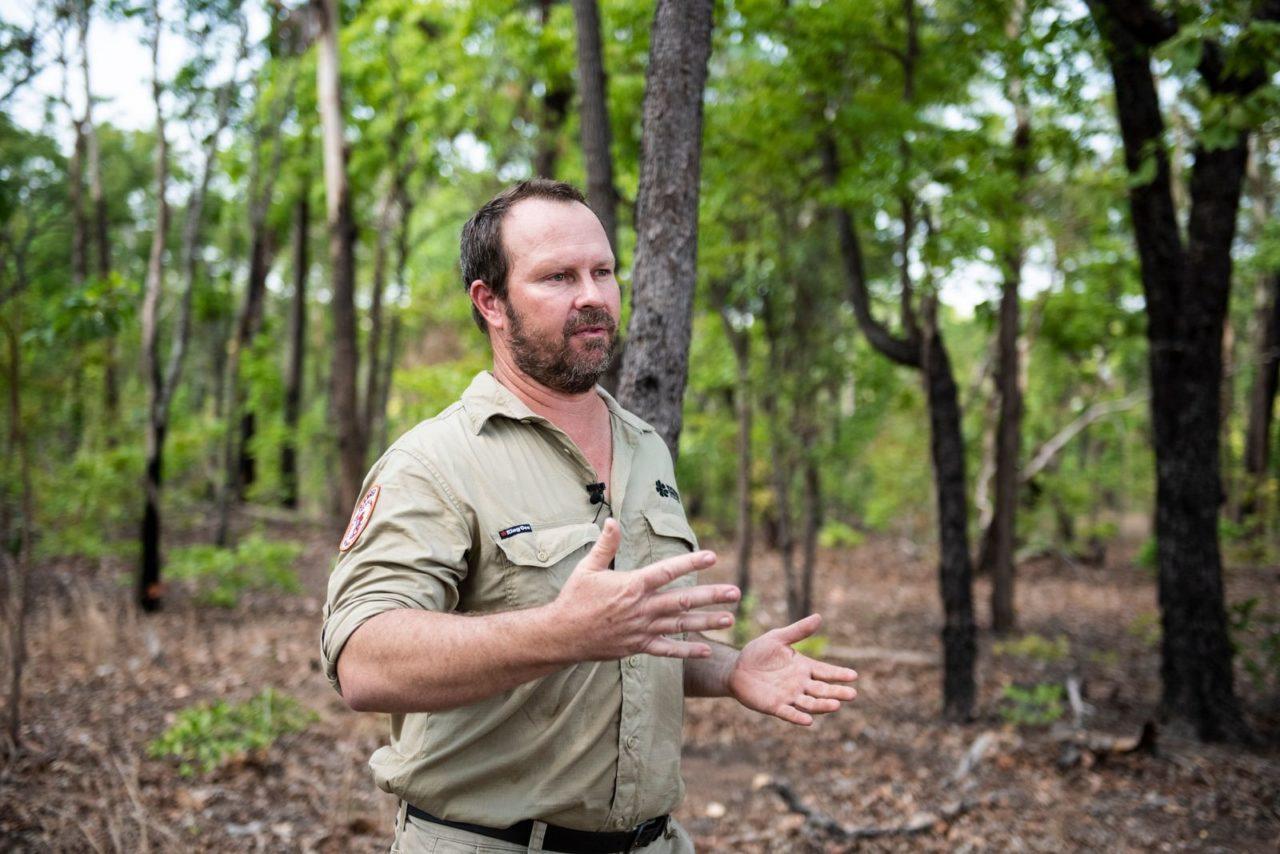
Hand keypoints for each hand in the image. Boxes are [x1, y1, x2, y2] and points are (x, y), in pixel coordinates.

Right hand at [550, 518, 740, 660]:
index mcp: (632, 586)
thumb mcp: (587, 568)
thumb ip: (605, 545)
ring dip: (706, 622)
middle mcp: (641, 608)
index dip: (691, 563)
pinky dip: (687, 650)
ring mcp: (642, 629)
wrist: (562, 635)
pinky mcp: (638, 647)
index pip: (667, 571)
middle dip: (711, 596)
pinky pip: (667, 650)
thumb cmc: (574, 598)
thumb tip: (612, 521)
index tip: (713, 557)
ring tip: (729, 618)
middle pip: (682, 600)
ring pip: (680, 625)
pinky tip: (706, 649)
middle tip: (735, 592)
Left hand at [727, 614, 858, 725]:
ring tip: (836, 705)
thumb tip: (819, 617)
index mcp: (804, 667)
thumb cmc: (758, 652)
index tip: (854, 675)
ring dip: (822, 705)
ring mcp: (789, 696)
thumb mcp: (778, 638)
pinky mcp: (775, 706)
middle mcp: (800, 683)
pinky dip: (798, 717)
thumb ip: (798, 631)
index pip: (826, 671)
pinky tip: (808, 721)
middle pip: (823, 690)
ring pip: (810, 703)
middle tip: (852, 694)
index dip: (839, 674)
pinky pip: (789, 713)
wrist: (736, 668)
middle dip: (837, 692)